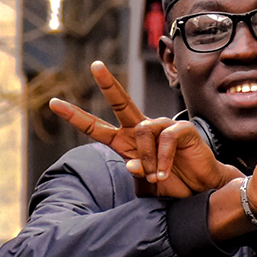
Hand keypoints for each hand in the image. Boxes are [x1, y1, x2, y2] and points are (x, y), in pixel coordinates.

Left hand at [49, 61, 240, 198]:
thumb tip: (131, 164)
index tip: (55, 103)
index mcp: (126, 143)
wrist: (201, 192)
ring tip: (157, 177)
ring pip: (142, 130)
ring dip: (147, 159)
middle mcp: (142, 130)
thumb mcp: (146, 186)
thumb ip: (136, 175)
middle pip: (121, 103)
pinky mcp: (181, 129)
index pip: (97, 128)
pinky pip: (164, 137)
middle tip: (95, 65)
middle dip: (108, 84)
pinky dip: (162, 159)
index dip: (76, 116)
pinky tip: (165, 172)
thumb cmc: (172, 186)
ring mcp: (162, 127)